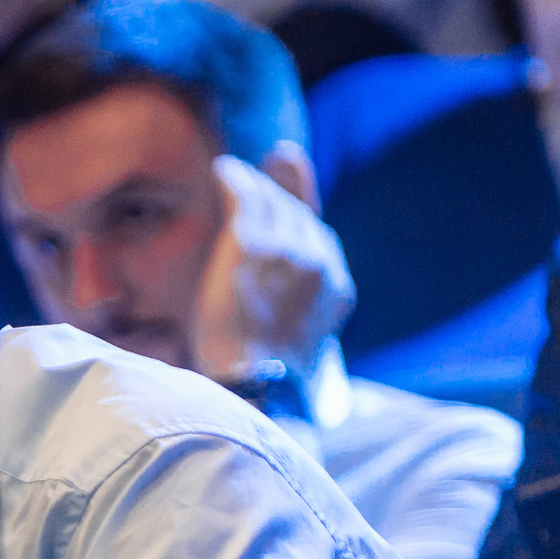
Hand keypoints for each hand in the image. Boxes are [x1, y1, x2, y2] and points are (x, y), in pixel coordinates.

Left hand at [193, 150, 356, 382]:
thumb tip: (281, 316)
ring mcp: (288, 250)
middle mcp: (320, 263)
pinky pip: (245, 195)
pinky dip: (234, 180)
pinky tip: (222, 171)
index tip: (293, 181)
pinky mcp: (254, 244)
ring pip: (273, 202)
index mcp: (336, 290)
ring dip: (254, 186)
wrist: (257, 387)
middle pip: (298, 216)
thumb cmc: (264, 379)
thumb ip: (296, 315)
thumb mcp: (292, 346)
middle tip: (257, 177)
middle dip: (279, 193)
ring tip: (233, 176)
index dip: (303, 206)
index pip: (319, 236)